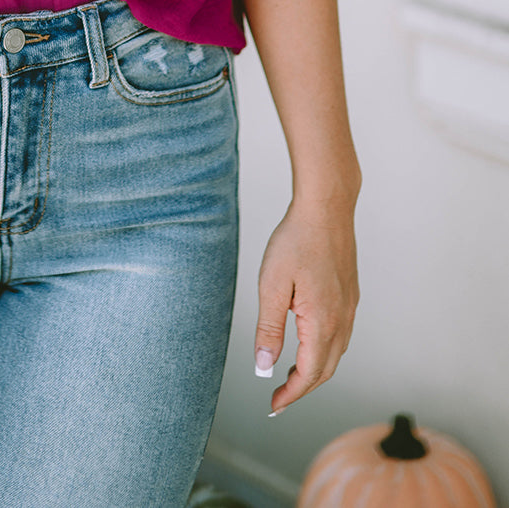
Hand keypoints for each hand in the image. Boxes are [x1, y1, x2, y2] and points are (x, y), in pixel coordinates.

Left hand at [253, 199, 358, 413]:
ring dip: (314, 371)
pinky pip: (340, 335)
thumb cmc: (296, 241)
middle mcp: (342, 320)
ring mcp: (349, 308)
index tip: (273, 405)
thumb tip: (264, 368)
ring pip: (335, 354)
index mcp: (322, 322)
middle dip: (302, 388)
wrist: (326, 208)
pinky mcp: (350, 295)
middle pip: (325, 370)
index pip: (309, 374)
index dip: (291, 394)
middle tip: (279, 397)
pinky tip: (307, 342)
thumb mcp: (272, 286)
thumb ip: (269, 330)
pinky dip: (324, 351)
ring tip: (289, 375)